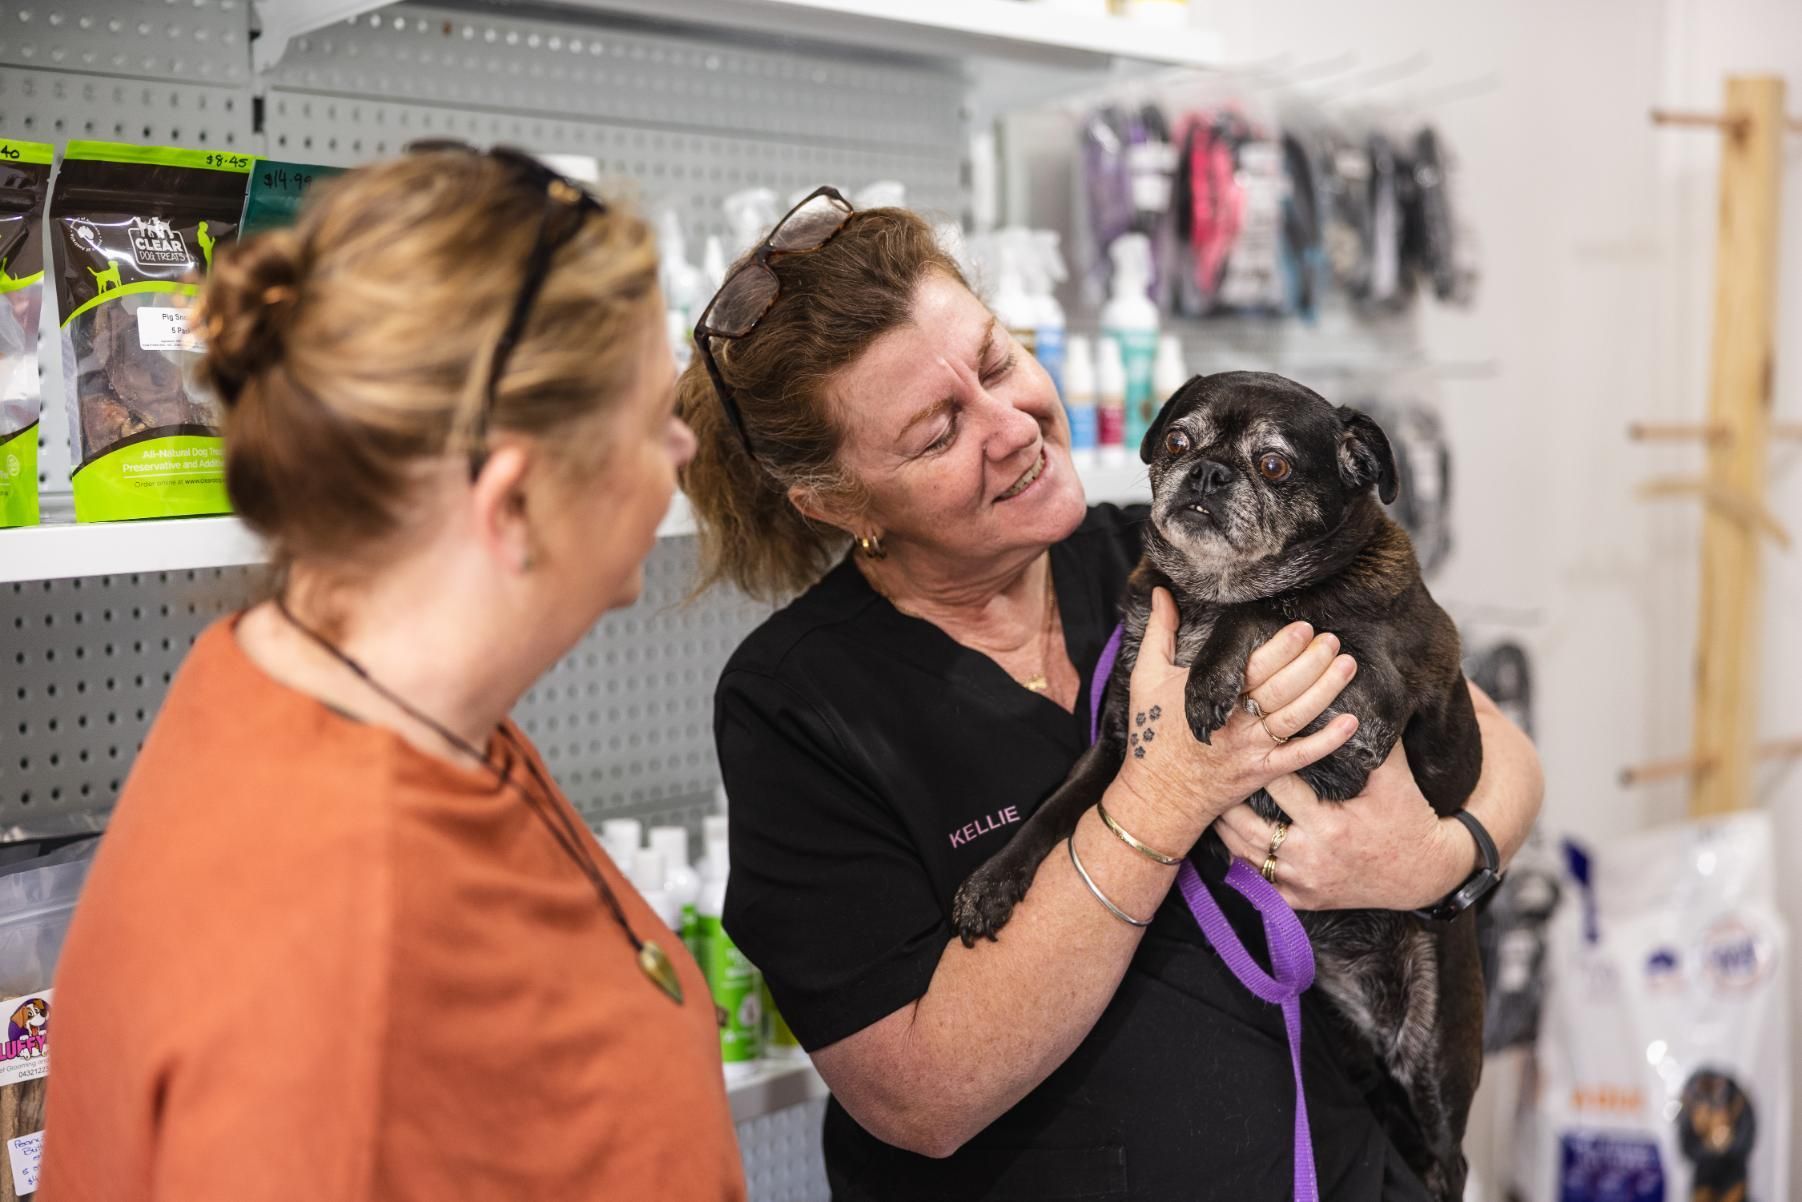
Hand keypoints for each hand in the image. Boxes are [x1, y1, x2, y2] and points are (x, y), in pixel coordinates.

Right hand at [1113, 588, 1358, 843]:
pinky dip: (1327, 741)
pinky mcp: (1263, 773)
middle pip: (1280, 689)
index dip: (1281, 647)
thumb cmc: (1152, 732)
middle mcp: (1235, 723)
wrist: (1158, 795)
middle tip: (1332, 640)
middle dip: (1310, 663)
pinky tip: (1351, 720)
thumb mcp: (1146, 676)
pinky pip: (1300, 757)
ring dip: (1324, 691)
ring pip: (1295, 717)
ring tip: (1347, 665)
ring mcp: (1252, 750)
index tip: (1303, 627)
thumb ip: (1159, 631)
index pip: (1253, 666)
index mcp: (1211, 696)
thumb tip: (1162, 590)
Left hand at [1214, 739, 1473, 910]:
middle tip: (1214, 774)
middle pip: (1247, 827)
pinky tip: (1230, 844)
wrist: (1426, 874)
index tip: (1245, 743)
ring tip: (1213, 803)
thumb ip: (1374, 741)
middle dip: (1229, 800)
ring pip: (1245, 856)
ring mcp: (1303, 882)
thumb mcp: (1395, 780)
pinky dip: (1241, 865)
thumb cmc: (1409, 819)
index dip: (1262, 762)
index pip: (1279, 785)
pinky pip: (1260, 886)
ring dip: (1226, 831)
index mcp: (1328, 826)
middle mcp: (1309, 858)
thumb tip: (1362, 693)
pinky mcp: (1304, 900)